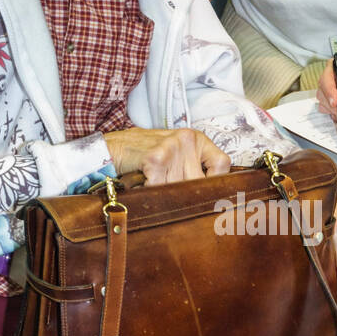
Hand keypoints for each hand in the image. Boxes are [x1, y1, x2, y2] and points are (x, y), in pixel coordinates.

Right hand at [104, 127, 230, 182]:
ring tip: (155, 179)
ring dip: (165, 192)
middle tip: (170, 189)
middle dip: (184, 192)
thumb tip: (216, 196)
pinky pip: (161, 187)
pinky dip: (151, 190)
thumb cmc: (148, 156)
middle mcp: (188, 139)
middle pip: (199, 181)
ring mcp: (173, 146)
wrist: (114, 148)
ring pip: (179, 187)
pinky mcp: (157, 157)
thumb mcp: (178, 156)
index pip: (222, 164)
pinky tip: (144, 179)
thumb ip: (196, 170)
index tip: (205, 193)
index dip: (215, 182)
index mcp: (197, 139)